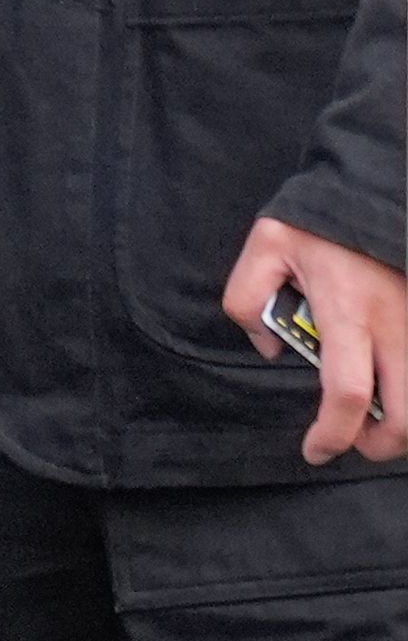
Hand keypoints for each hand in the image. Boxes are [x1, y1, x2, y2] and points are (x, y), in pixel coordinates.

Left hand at [222, 215, 407, 465]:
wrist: (372, 190)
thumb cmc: (316, 221)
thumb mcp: (265, 247)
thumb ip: (248, 299)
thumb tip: (271, 348)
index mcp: (348, 312)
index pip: (348, 392)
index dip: (334, 433)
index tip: (314, 450)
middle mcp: (395, 328)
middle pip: (406, 417)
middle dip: (380, 445)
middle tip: (354, 442)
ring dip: (403, 424)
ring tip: (375, 420)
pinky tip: (392, 389)